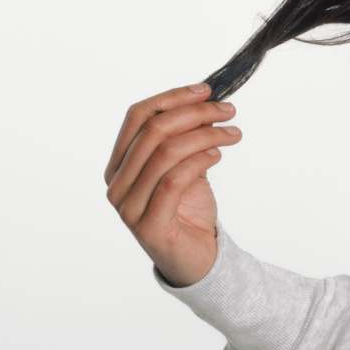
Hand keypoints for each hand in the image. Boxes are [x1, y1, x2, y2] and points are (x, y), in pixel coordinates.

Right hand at [105, 80, 242, 286]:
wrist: (196, 260)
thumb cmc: (188, 210)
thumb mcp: (185, 165)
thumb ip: (185, 137)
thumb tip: (205, 99)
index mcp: (118, 164)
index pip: (137, 117)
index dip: (172, 98)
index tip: (206, 89)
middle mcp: (116, 183)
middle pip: (152, 131)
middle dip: (194, 113)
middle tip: (228, 110)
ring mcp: (128, 206)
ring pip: (165, 153)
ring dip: (205, 135)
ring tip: (233, 133)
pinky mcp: (148, 225)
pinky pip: (174, 180)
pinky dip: (199, 160)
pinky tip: (218, 154)